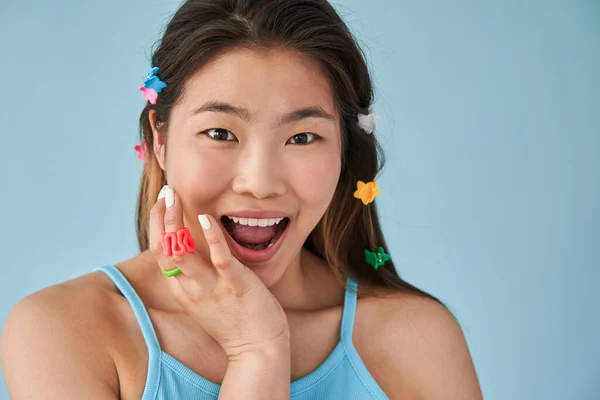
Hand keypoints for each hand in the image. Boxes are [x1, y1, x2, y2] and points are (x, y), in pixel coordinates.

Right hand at [149, 185, 289, 359]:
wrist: (258, 350)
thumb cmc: (236, 320)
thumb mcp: (207, 296)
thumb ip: (197, 274)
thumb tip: (196, 246)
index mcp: (182, 289)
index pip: (159, 252)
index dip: (157, 224)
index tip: (163, 201)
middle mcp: (190, 288)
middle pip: (162, 250)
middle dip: (159, 218)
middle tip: (166, 191)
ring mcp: (211, 287)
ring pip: (181, 253)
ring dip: (174, 223)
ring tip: (175, 197)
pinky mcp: (236, 285)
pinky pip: (220, 259)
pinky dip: (212, 238)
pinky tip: (206, 218)